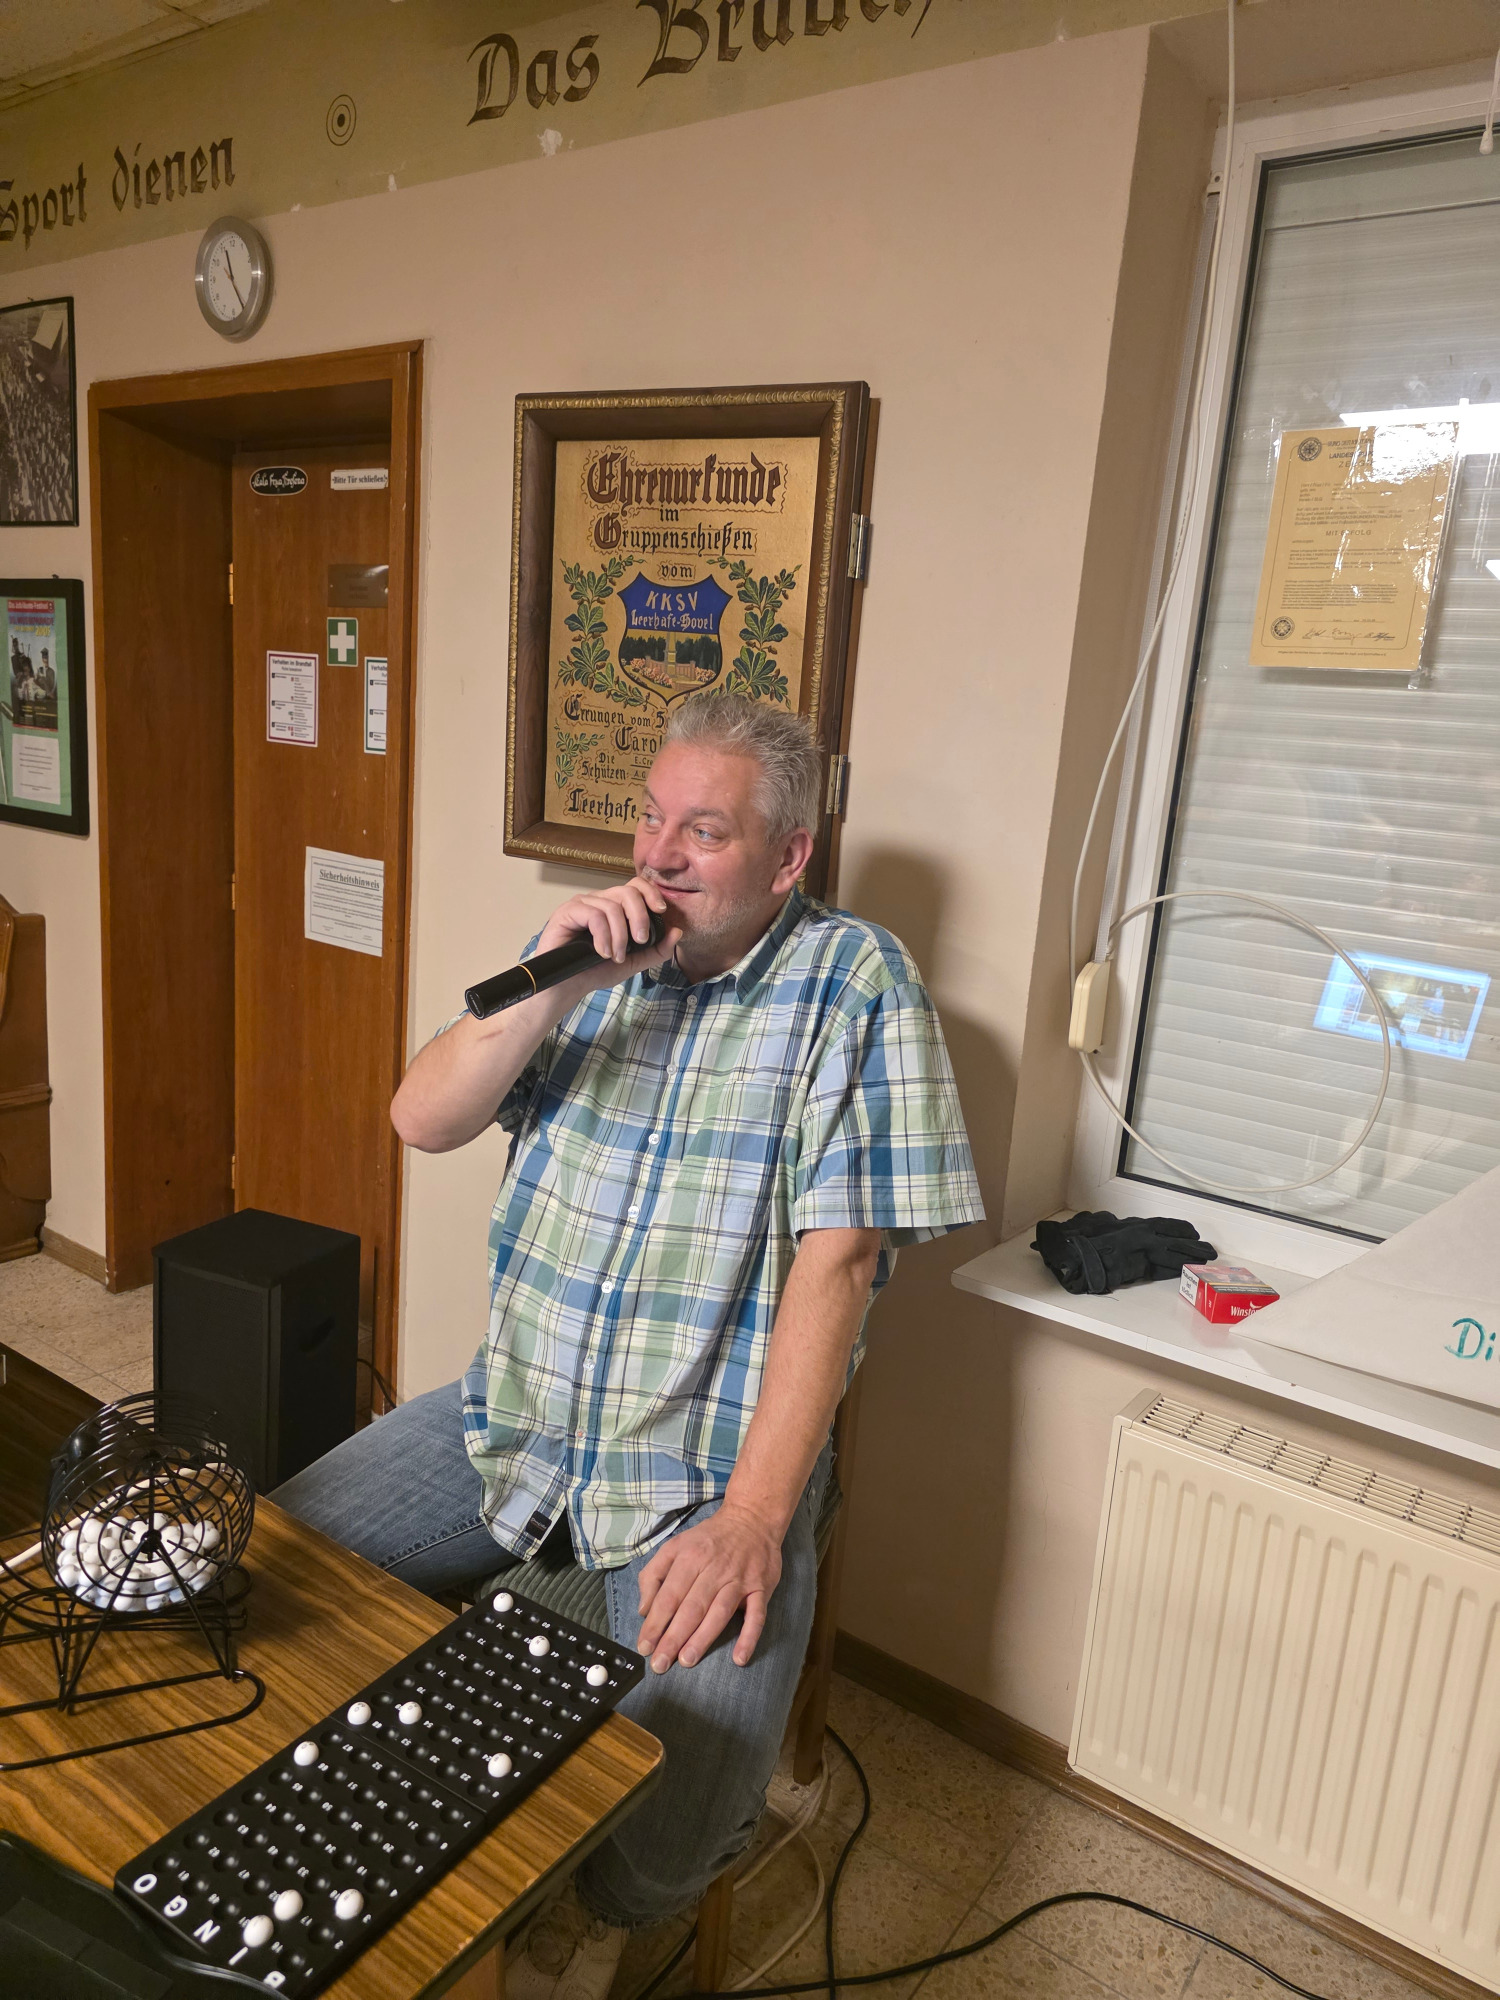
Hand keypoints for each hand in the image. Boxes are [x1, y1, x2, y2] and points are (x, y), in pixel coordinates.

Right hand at [536, 877, 680, 990]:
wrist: (568, 986)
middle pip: (628, 891)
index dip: (651, 893)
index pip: (636, 885)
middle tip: (640, 941)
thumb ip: (657, 949)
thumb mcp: (634, 962)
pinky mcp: (567, 911)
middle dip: (640, 916)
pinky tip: (603, 953)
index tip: (661, 911)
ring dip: (620, 936)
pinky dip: (604, 936)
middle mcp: (599, 900)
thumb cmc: (595, 970)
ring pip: (612, 906)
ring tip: (616, 957)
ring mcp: (582, 903)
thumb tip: (677, 931)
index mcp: (615, 906)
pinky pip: (594, 914)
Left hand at [636, 1504, 782, 1671]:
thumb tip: (644, 1610)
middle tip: (660, 1663)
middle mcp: (714, 1569)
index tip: (644, 1647)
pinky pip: (757, 1615)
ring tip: (686, 1660)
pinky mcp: (761, 1588)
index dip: (655, 1623)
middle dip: (673, 1637)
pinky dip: (749, 1637)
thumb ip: (653, 1574)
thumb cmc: (709, 1538)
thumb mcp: (674, 1545)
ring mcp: (739, 1579)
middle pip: (691, 1607)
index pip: (668, 1596)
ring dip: (703, 1638)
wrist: (752, 1518)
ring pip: (719, 1612)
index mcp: (689, 1558)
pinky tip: (739, 1658)